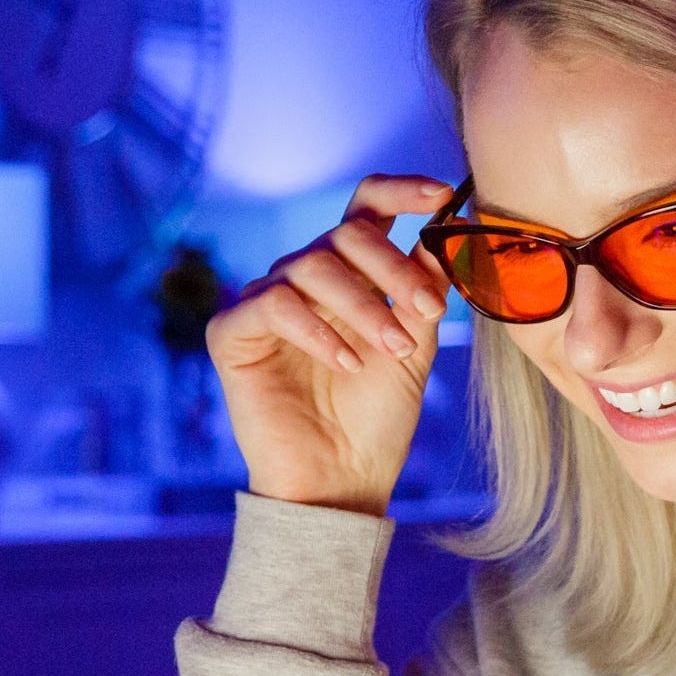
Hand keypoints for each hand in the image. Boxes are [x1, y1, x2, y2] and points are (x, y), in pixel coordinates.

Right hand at [207, 175, 455, 515]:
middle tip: (428, 310)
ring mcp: (265, 303)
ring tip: (393, 351)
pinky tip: (347, 364)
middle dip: (393, 267)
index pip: (365, 209)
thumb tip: (442, 230)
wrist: (341, 484)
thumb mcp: (414, 348)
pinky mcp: (233, 334)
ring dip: (363, 306)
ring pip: (310, 265)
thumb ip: (422, 291)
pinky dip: (317, 330)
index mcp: (349, 275)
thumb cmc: (376, 421)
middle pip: (345, 234)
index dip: (399, 191)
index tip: (439, 196)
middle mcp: (304, 279)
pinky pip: (273, 304)